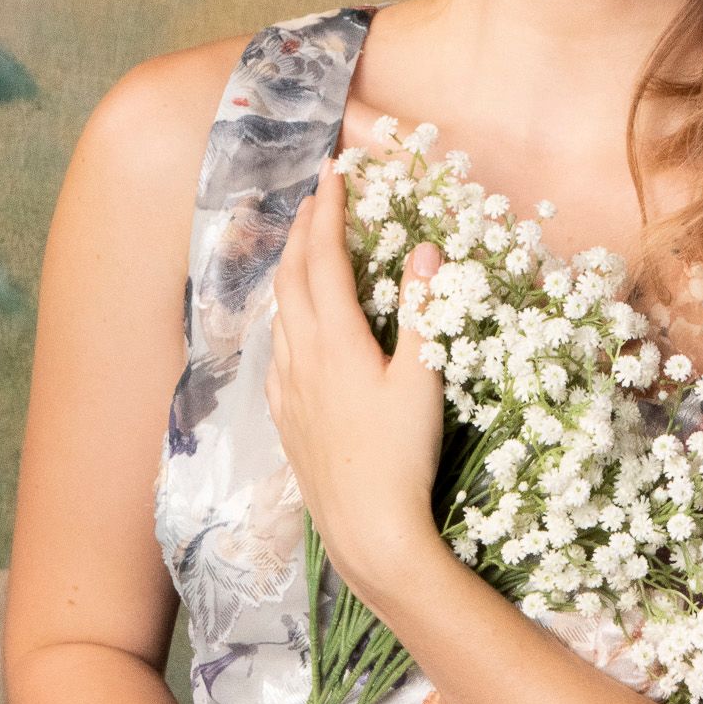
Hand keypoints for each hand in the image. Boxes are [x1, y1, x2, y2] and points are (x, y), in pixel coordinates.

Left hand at [266, 162, 447, 601]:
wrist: (367, 530)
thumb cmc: (403, 456)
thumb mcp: (424, 379)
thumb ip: (422, 311)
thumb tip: (425, 248)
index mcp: (336, 340)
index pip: (325, 258)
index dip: (329, 211)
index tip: (333, 173)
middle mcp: (302, 357)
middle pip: (294, 277)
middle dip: (304, 229)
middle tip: (317, 194)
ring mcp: (288, 388)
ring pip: (280, 312)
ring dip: (291, 269)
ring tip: (304, 246)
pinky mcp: (286, 417)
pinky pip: (277, 350)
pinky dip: (285, 317)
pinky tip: (292, 326)